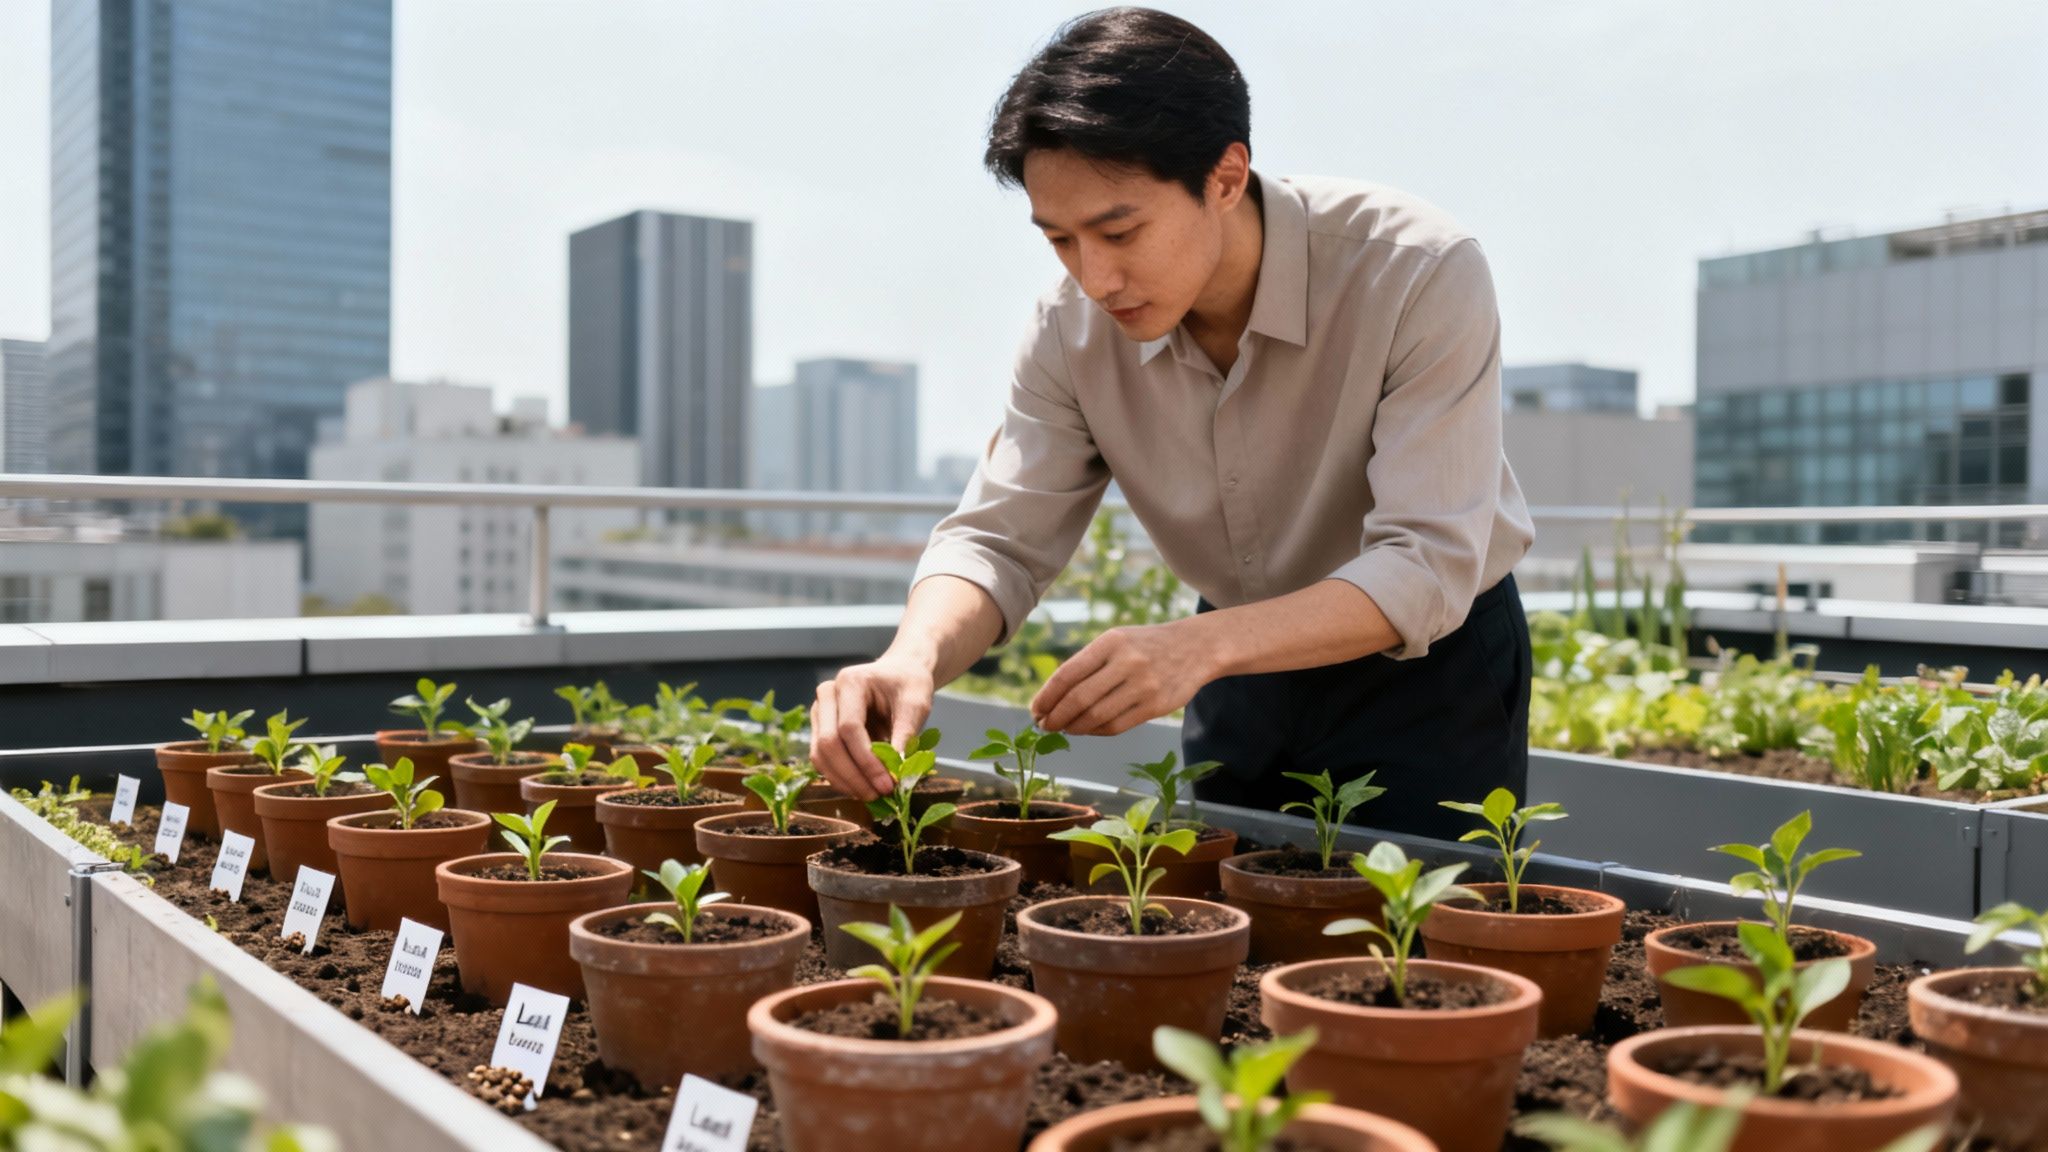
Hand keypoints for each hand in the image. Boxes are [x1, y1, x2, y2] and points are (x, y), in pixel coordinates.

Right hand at [811, 657, 934, 800]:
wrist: (899, 674)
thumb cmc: (909, 684)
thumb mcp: (916, 704)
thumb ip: (906, 734)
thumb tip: (898, 772)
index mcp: (850, 682)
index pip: (849, 727)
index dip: (866, 760)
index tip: (888, 783)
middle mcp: (827, 694)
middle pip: (829, 743)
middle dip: (854, 775)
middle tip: (880, 795)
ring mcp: (819, 711)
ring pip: (820, 755)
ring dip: (844, 781)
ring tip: (871, 795)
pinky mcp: (820, 728)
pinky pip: (822, 759)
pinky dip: (840, 777)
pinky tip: (861, 788)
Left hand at [1031, 622, 1214, 736]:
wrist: (1195, 647)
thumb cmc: (1145, 645)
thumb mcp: (1116, 641)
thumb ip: (1088, 664)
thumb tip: (1052, 698)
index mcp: (1110, 642)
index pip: (1068, 674)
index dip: (1046, 696)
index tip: (1035, 710)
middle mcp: (1126, 662)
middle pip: (1079, 699)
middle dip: (1056, 717)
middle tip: (1044, 726)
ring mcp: (1143, 685)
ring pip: (1096, 716)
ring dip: (1074, 727)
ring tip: (1064, 729)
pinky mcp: (1156, 705)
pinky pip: (1117, 726)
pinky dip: (1096, 731)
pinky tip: (1087, 730)